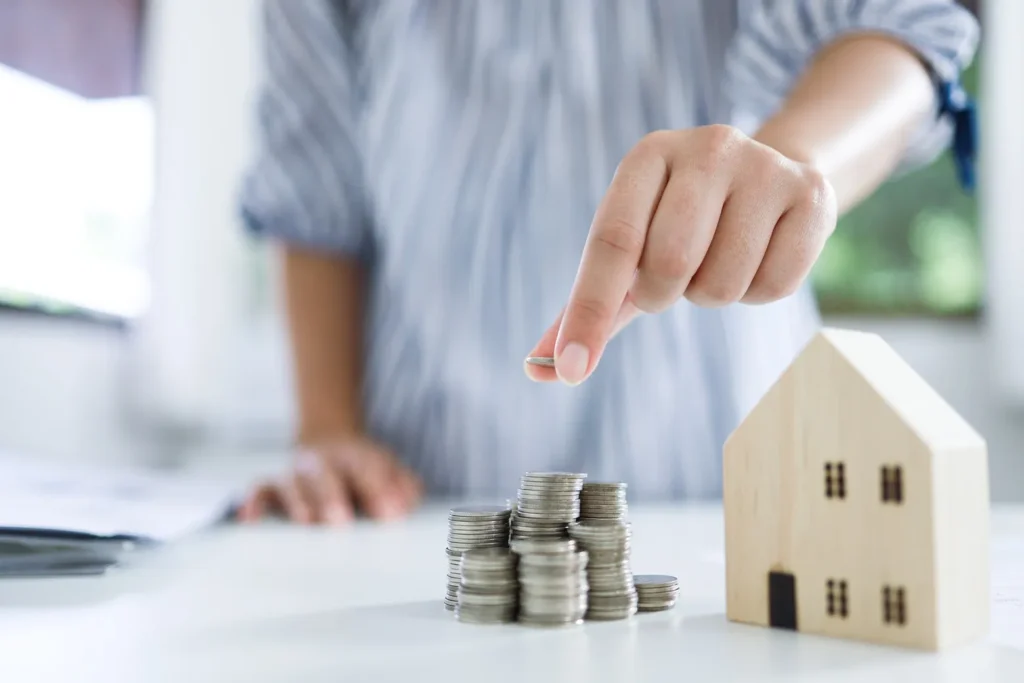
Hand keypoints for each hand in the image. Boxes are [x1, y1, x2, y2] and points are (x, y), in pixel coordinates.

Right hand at [236, 435, 422, 524]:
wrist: (331, 445)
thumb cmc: (364, 471)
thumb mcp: (391, 471)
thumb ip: (403, 486)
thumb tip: (405, 503)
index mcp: (356, 456)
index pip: (368, 466)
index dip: (379, 488)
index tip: (390, 514)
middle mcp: (323, 462)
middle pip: (325, 474)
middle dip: (332, 496)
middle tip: (341, 520)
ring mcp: (297, 473)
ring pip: (292, 482)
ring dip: (299, 501)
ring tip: (306, 521)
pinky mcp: (274, 488)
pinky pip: (260, 491)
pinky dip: (252, 501)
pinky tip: (250, 517)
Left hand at [525, 124, 836, 384]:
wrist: (770, 173)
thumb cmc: (682, 221)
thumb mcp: (632, 247)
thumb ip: (587, 305)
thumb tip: (537, 368)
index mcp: (647, 156)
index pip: (611, 242)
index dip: (589, 311)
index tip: (570, 370)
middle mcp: (707, 148)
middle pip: (669, 265)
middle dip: (664, 295)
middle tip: (674, 278)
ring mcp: (765, 167)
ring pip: (723, 284)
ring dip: (711, 295)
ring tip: (717, 260)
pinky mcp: (812, 194)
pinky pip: (776, 286)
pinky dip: (758, 293)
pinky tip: (758, 257)